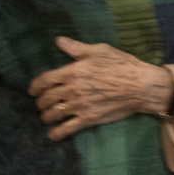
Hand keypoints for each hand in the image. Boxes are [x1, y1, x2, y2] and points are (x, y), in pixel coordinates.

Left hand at [29, 37, 173, 140]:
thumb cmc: (122, 65)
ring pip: (53, 114)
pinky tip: (54, 134)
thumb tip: (58, 40)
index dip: (35, 86)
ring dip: (46, 116)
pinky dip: (57, 133)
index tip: (32, 91)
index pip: (44, 80)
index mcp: (73, 71)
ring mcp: (79, 105)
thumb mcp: (100, 50)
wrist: (141, 85)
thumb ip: (76, 47)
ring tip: (47, 117)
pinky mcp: (88, 118)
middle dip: (40, 102)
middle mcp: (72, 89)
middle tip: (41, 104)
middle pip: (46, 98)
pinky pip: (66, 129)